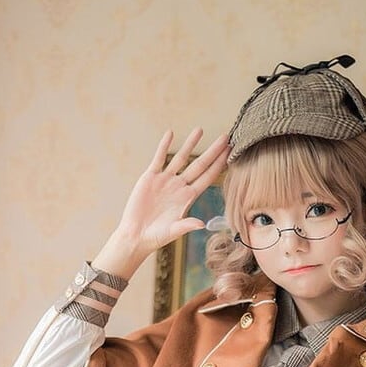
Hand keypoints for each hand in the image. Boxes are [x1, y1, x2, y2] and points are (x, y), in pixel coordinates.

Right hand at [92, 128, 230, 279]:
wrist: (135, 235)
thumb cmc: (156, 237)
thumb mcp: (173, 231)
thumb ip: (186, 225)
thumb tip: (202, 224)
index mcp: (188, 198)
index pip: (207, 177)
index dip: (219, 165)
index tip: (230, 153)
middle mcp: (179, 187)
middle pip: (199, 165)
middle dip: (212, 151)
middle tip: (225, 137)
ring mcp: (165, 180)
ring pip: (181, 158)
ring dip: (190, 144)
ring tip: (200, 129)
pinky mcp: (150, 178)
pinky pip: (159, 158)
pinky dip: (164, 146)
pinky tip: (170, 134)